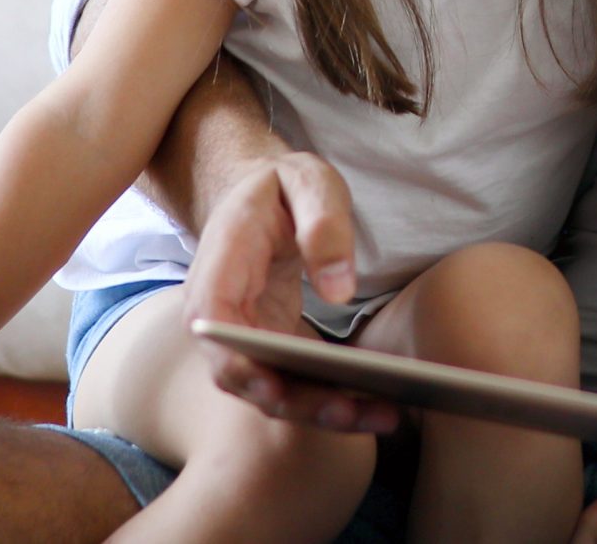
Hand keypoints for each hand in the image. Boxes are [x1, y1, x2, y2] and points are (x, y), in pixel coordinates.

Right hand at [187, 151, 399, 433]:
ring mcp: (241, 334)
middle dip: (298, 402)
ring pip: (268, 389)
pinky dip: (326, 397)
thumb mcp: (309, 182)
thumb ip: (324, 224)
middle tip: (357, 414)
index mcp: (219, 266)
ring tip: (383, 414)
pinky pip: (290, 382)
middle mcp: (219, 312)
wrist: (260, 192)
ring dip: (319, 410)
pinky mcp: (267, 344)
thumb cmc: (282, 185)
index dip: (240, 362)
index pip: (213, 326)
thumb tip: (340, 289)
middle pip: (243, 374)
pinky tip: (373, 402)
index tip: (279, 386)